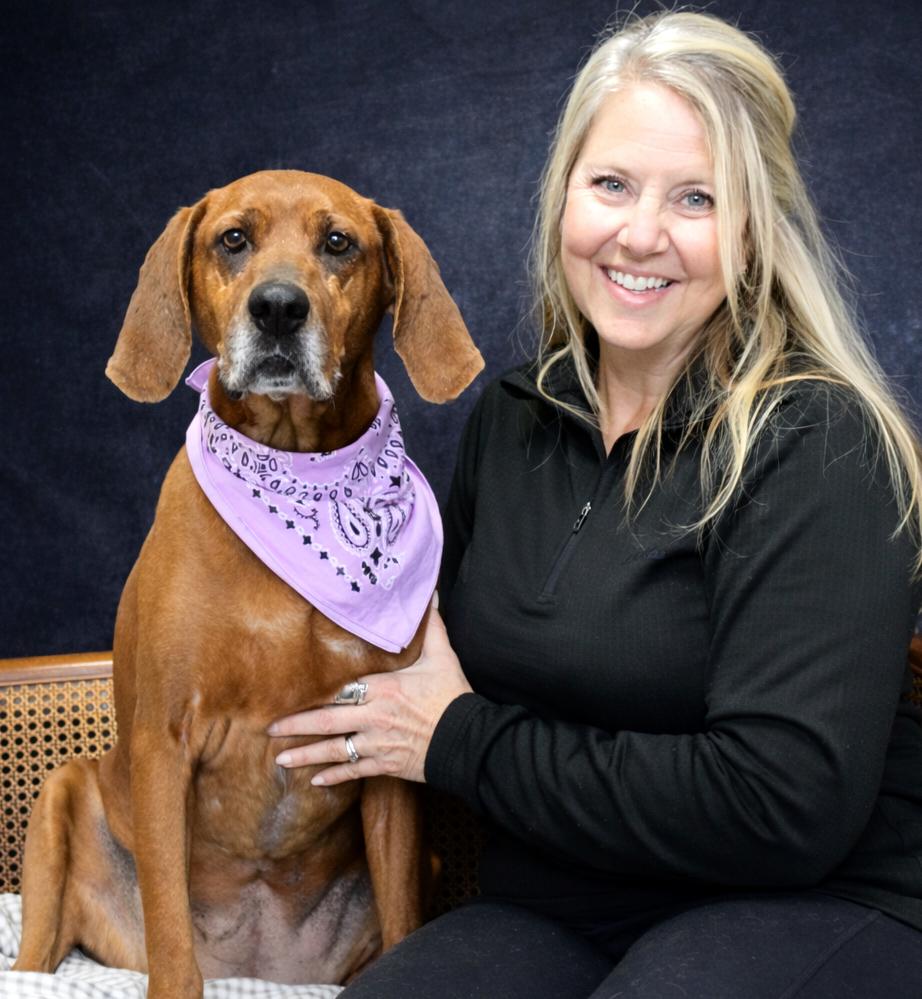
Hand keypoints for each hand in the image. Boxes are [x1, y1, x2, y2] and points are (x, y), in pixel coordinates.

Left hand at [267, 607, 471, 784]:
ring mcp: (378, 743)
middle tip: (270, 730)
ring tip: (280, 760)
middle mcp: (374, 717)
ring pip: (335, 750)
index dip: (314, 695)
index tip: (289, 696)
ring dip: (306, 755)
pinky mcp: (386, 764)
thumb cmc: (453, 696)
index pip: (341, 691)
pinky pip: (355, 771)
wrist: (469, 740)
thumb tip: (430, 595)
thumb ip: (431, 627)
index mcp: (384, 688)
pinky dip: (334, 776)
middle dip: (296, 726)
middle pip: (327, 721)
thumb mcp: (442, 656)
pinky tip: (315, 780)